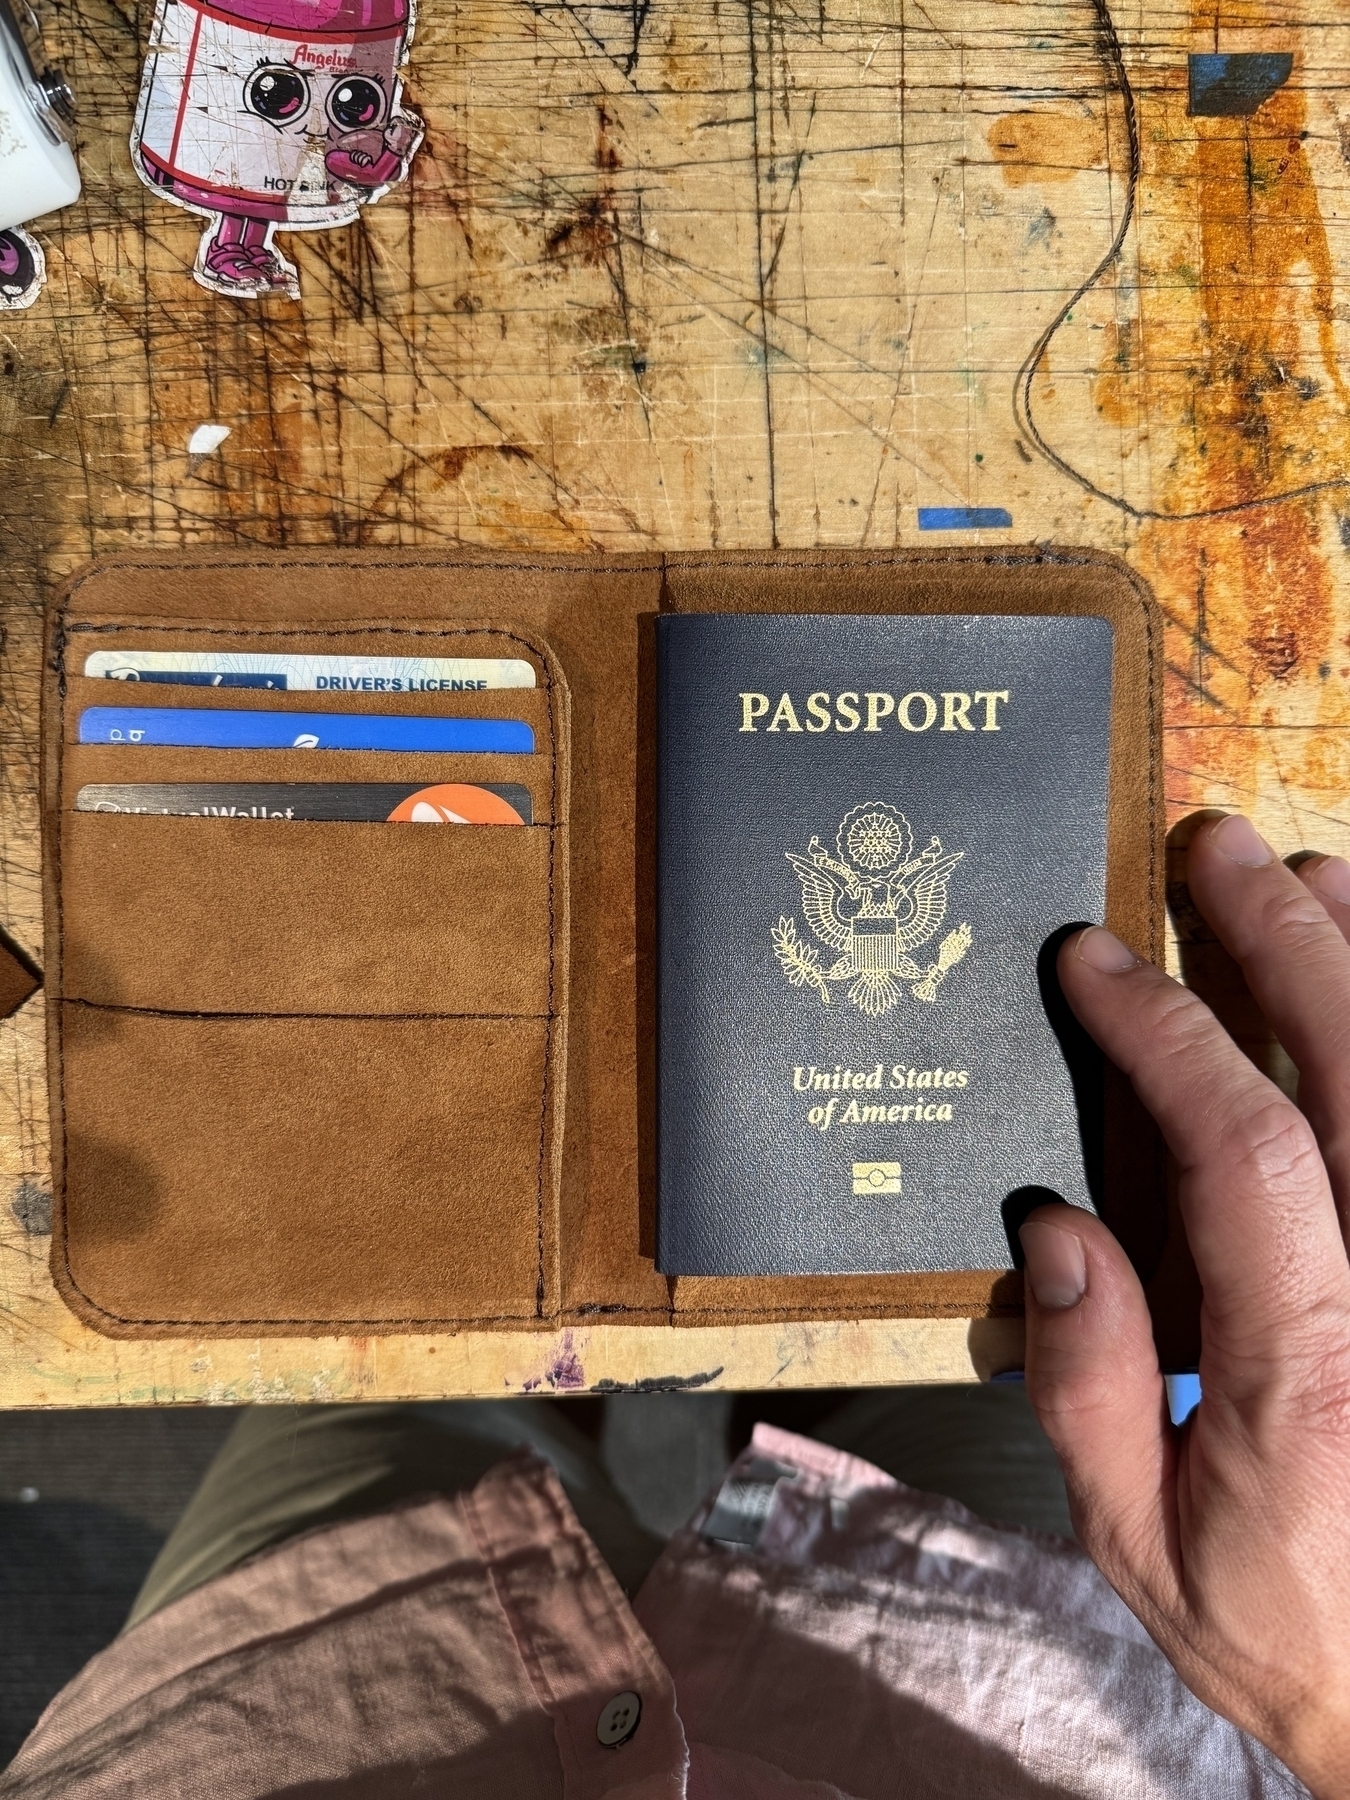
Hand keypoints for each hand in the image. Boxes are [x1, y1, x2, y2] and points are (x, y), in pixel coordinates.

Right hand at [1019, 814, 1349, 1795]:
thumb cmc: (1293, 1626)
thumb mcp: (1141, 1542)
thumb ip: (1089, 1386)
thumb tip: (1055, 1227)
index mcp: (1314, 1370)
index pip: (1247, 1152)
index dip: (1168, 1034)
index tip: (1096, 962)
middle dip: (1282, 944)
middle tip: (1215, 854)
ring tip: (1309, 875)